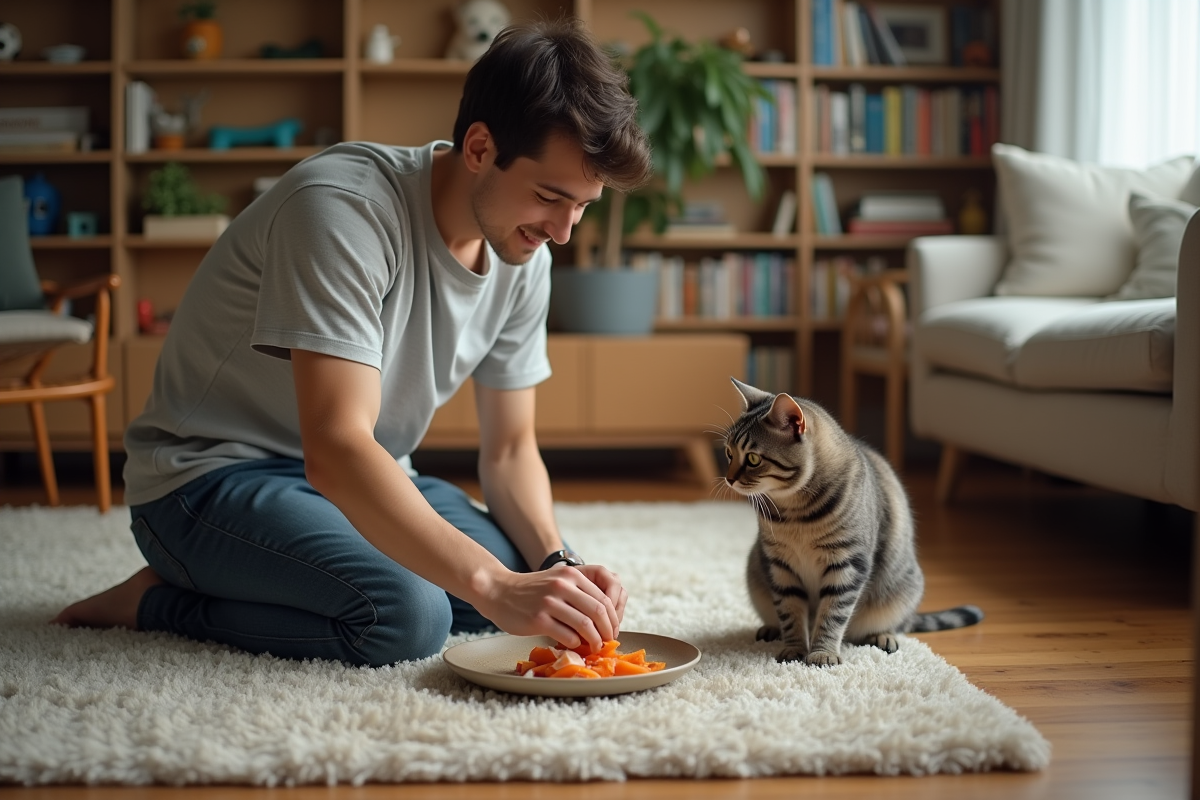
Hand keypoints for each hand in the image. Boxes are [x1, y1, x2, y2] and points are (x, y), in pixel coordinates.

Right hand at [476, 564, 625, 652]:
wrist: (498, 591)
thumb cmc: (531, 591)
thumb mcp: (558, 581)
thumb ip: (579, 594)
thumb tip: (605, 619)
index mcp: (571, 575)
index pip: (603, 598)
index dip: (612, 618)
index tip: (612, 630)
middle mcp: (562, 586)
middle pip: (598, 611)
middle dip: (607, 630)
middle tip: (608, 641)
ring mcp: (549, 602)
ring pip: (585, 625)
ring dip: (594, 640)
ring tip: (595, 647)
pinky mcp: (538, 619)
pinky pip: (567, 636)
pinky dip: (575, 644)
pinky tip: (574, 645)